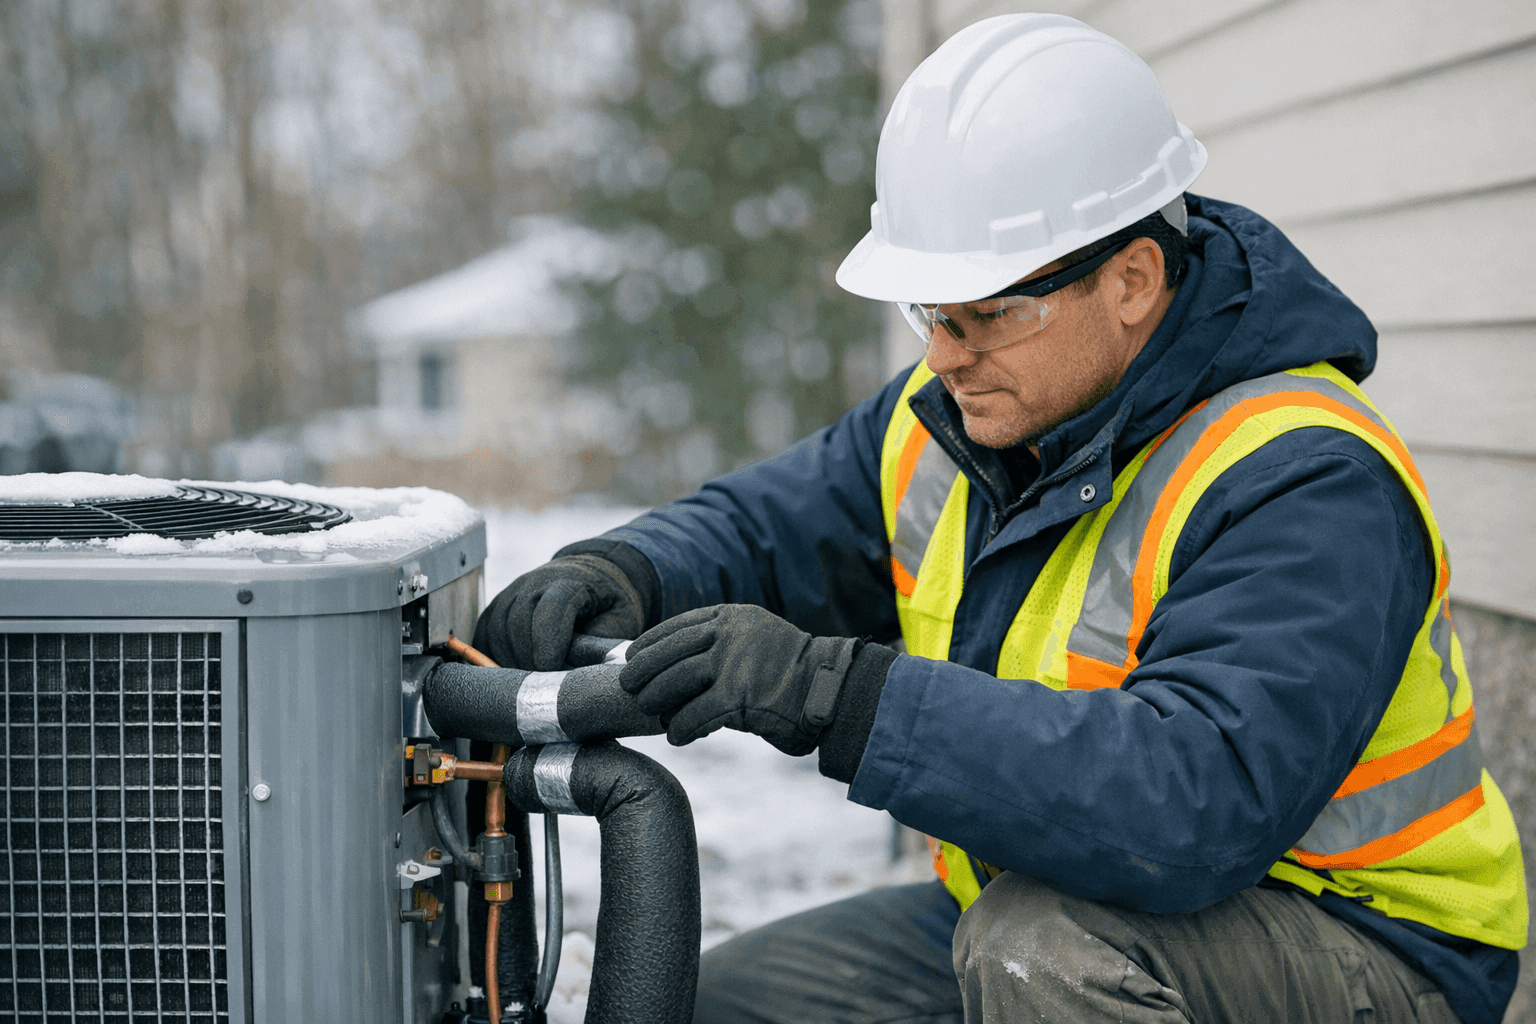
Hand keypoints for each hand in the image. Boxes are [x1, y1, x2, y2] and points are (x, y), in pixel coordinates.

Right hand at [474, 547, 650, 669]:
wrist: (592, 577)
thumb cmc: (609, 603)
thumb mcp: (622, 619)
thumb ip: (604, 641)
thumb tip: (577, 668)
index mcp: (570, 582)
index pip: (550, 611)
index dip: (548, 646)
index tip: (552, 673)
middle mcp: (535, 582)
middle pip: (518, 622)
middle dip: (526, 659)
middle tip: (539, 687)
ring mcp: (513, 591)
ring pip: (497, 628)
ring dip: (508, 661)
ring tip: (525, 685)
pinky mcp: (499, 604)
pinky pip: (484, 631)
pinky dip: (489, 656)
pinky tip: (506, 675)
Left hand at [618, 604, 859, 753]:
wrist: (830, 691)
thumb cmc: (790, 674)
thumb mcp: (755, 642)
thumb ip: (720, 647)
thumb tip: (672, 668)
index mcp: (733, 617)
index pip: (677, 626)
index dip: (649, 643)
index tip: (631, 656)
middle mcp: (731, 633)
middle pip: (670, 651)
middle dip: (643, 671)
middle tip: (629, 688)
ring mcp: (735, 662)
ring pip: (676, 679)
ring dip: (657, 699)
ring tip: (651, 711)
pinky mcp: (739, 695)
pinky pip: (695, 714)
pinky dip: (681, 727)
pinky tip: (677, 736)